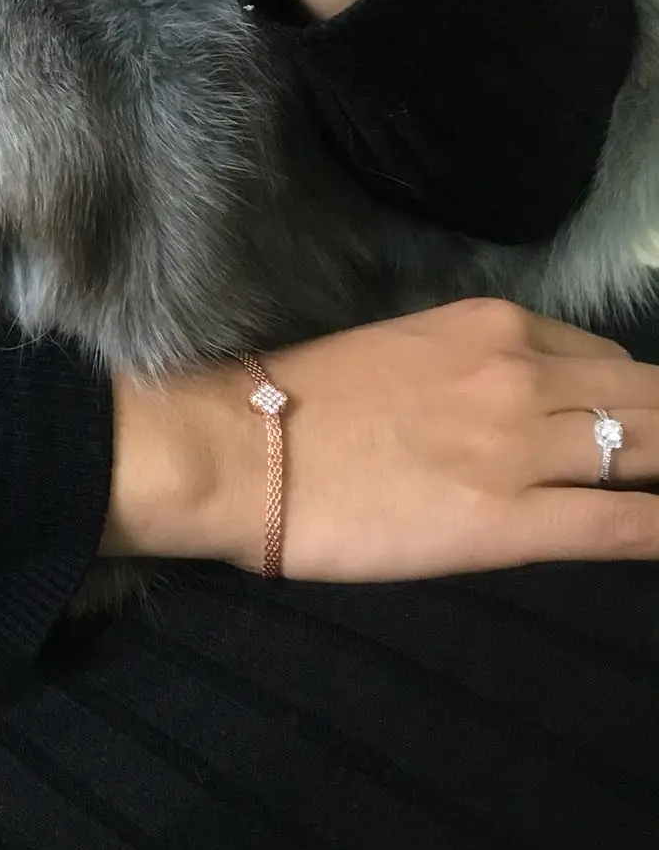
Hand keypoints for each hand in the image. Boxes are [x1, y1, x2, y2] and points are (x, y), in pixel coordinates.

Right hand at [100, 297, 658, 581]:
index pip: (604, 359)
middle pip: (648, 400)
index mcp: (489, 324)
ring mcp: (519, 447)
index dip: (633, 403)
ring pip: (647, 449)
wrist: (233, 448)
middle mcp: (519, 372)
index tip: (638, 435)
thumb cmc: (296, 402)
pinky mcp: (506, 521)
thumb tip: (520, 403)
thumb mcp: (401, 350)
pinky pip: (623, 525)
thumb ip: (471, 365)